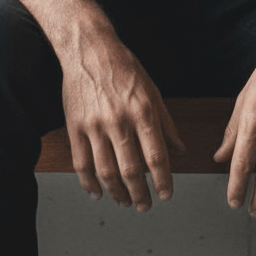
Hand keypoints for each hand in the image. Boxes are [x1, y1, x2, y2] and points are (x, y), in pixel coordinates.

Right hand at [11, 0, 185, 212]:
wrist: (90, 50)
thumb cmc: (124, 68)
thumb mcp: (153, 91)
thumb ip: (166, 124)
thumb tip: (180, 151)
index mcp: (143, 111)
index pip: (157, 156)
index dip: (164, 180)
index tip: (167, 194)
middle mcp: (120, 120)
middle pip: (132, 170)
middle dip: (141, 194)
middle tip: (145, 205)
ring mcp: (95, 125)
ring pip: (107, 172)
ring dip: (117, 193)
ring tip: (125, 202)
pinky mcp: (75, 127)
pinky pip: (81, 164)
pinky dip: (89, 184)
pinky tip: (98, 192)